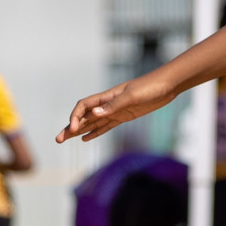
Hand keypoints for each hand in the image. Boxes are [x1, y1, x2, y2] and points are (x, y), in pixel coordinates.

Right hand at [58, 74, 176, 143]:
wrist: (167, 85)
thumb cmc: (151, 86)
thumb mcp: (133, 96)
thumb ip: (114, 105)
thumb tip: (95, 114)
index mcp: (107, 96)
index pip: (84, 107)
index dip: (76, 118)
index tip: (74, 130)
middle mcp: (108, 104)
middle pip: (85, 117)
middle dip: (71, 128)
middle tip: (58, 140)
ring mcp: (116, 110)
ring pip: (93, 123)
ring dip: (79, 131)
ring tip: (65, 140)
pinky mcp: (124, 116)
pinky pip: (105, 126)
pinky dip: (95, 132)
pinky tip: (86, 138)